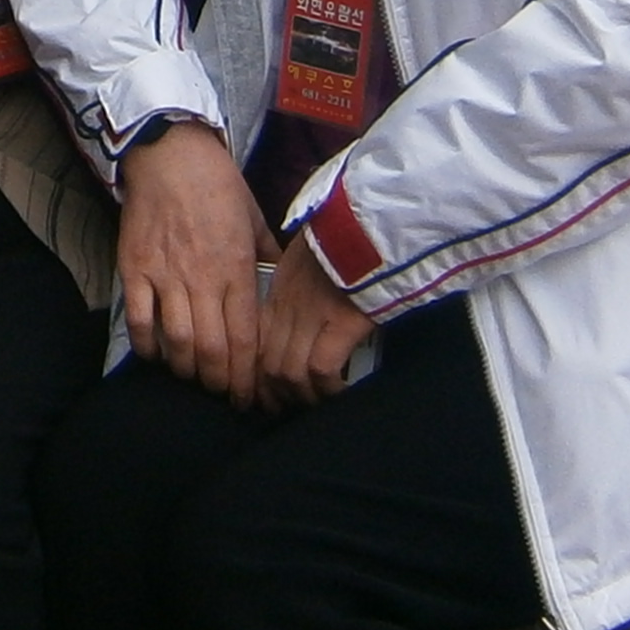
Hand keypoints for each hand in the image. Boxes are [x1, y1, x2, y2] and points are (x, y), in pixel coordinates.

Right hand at [118, 125, 264, 403]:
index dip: (247, 376)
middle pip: (211, 350)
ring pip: (177, 342)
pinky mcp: (135, 269)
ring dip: (186, 369)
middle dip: (219, 383)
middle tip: (222, 394)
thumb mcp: (255, 218)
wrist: (170, 153)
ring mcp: (165, 276)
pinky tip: (155, 355)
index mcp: (238, 269)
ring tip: (192, 377)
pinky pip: (139, 320)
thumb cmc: (217, 184)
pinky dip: (147, 346)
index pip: (246, 338)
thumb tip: (280, 286)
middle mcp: (203, 279)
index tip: (249, 397)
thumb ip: (268, 256)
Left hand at [254, 228, 379, 410]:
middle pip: (267, 363)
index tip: (265, 390)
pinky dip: (328, 389)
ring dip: (302, 395)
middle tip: (287, 409)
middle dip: (275, 392)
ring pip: (289, 372)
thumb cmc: (348, 235)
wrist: (372, 220)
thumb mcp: (309, 255)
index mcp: (280, 289)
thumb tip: (305, 307)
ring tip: (317, 405)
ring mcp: (312, 315)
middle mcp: (289, 306)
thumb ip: (300, 282)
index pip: (257, 341)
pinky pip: (321, 370)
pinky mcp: (340, 324)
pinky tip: (340, 394)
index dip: (258, 372)